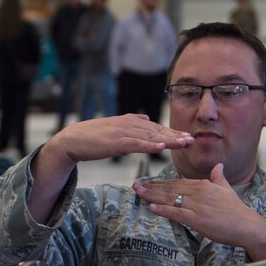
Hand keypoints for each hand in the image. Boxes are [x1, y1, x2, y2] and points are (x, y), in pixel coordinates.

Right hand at [27, 115, 192, 223]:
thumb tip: (146, 118)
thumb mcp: (115, 128)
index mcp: (131, 122)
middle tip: (193, 139)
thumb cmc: (93, 137)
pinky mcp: (116, 142)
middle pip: (158, 131)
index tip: (188, 137)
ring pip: (151, 137)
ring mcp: (123, 132)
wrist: (72, 139)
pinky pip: (137, 144)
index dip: (173, 132)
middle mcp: (130, 124)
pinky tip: (161, 146)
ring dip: (169, 139)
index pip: (156, 128)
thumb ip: (132, 123)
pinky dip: (150, 145)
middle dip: (176, 135)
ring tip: (184, 143)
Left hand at [133, 163, 265, 260]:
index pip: (177, 182)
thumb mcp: (227, 189)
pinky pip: (177, 213)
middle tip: (135, 185)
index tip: (147, 182)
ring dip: (152, 195)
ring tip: (138, 192)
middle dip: (151, 187)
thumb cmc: (236, 211)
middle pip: (170, 188)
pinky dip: (164, 210)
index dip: (160, 182)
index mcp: (203, 185)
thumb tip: (218, 165)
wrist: (247, 226)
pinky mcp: (197, 219)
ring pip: (171, 198)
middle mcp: (199, 192)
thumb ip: (219, 177)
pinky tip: (151, 207)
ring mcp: (197, 205)